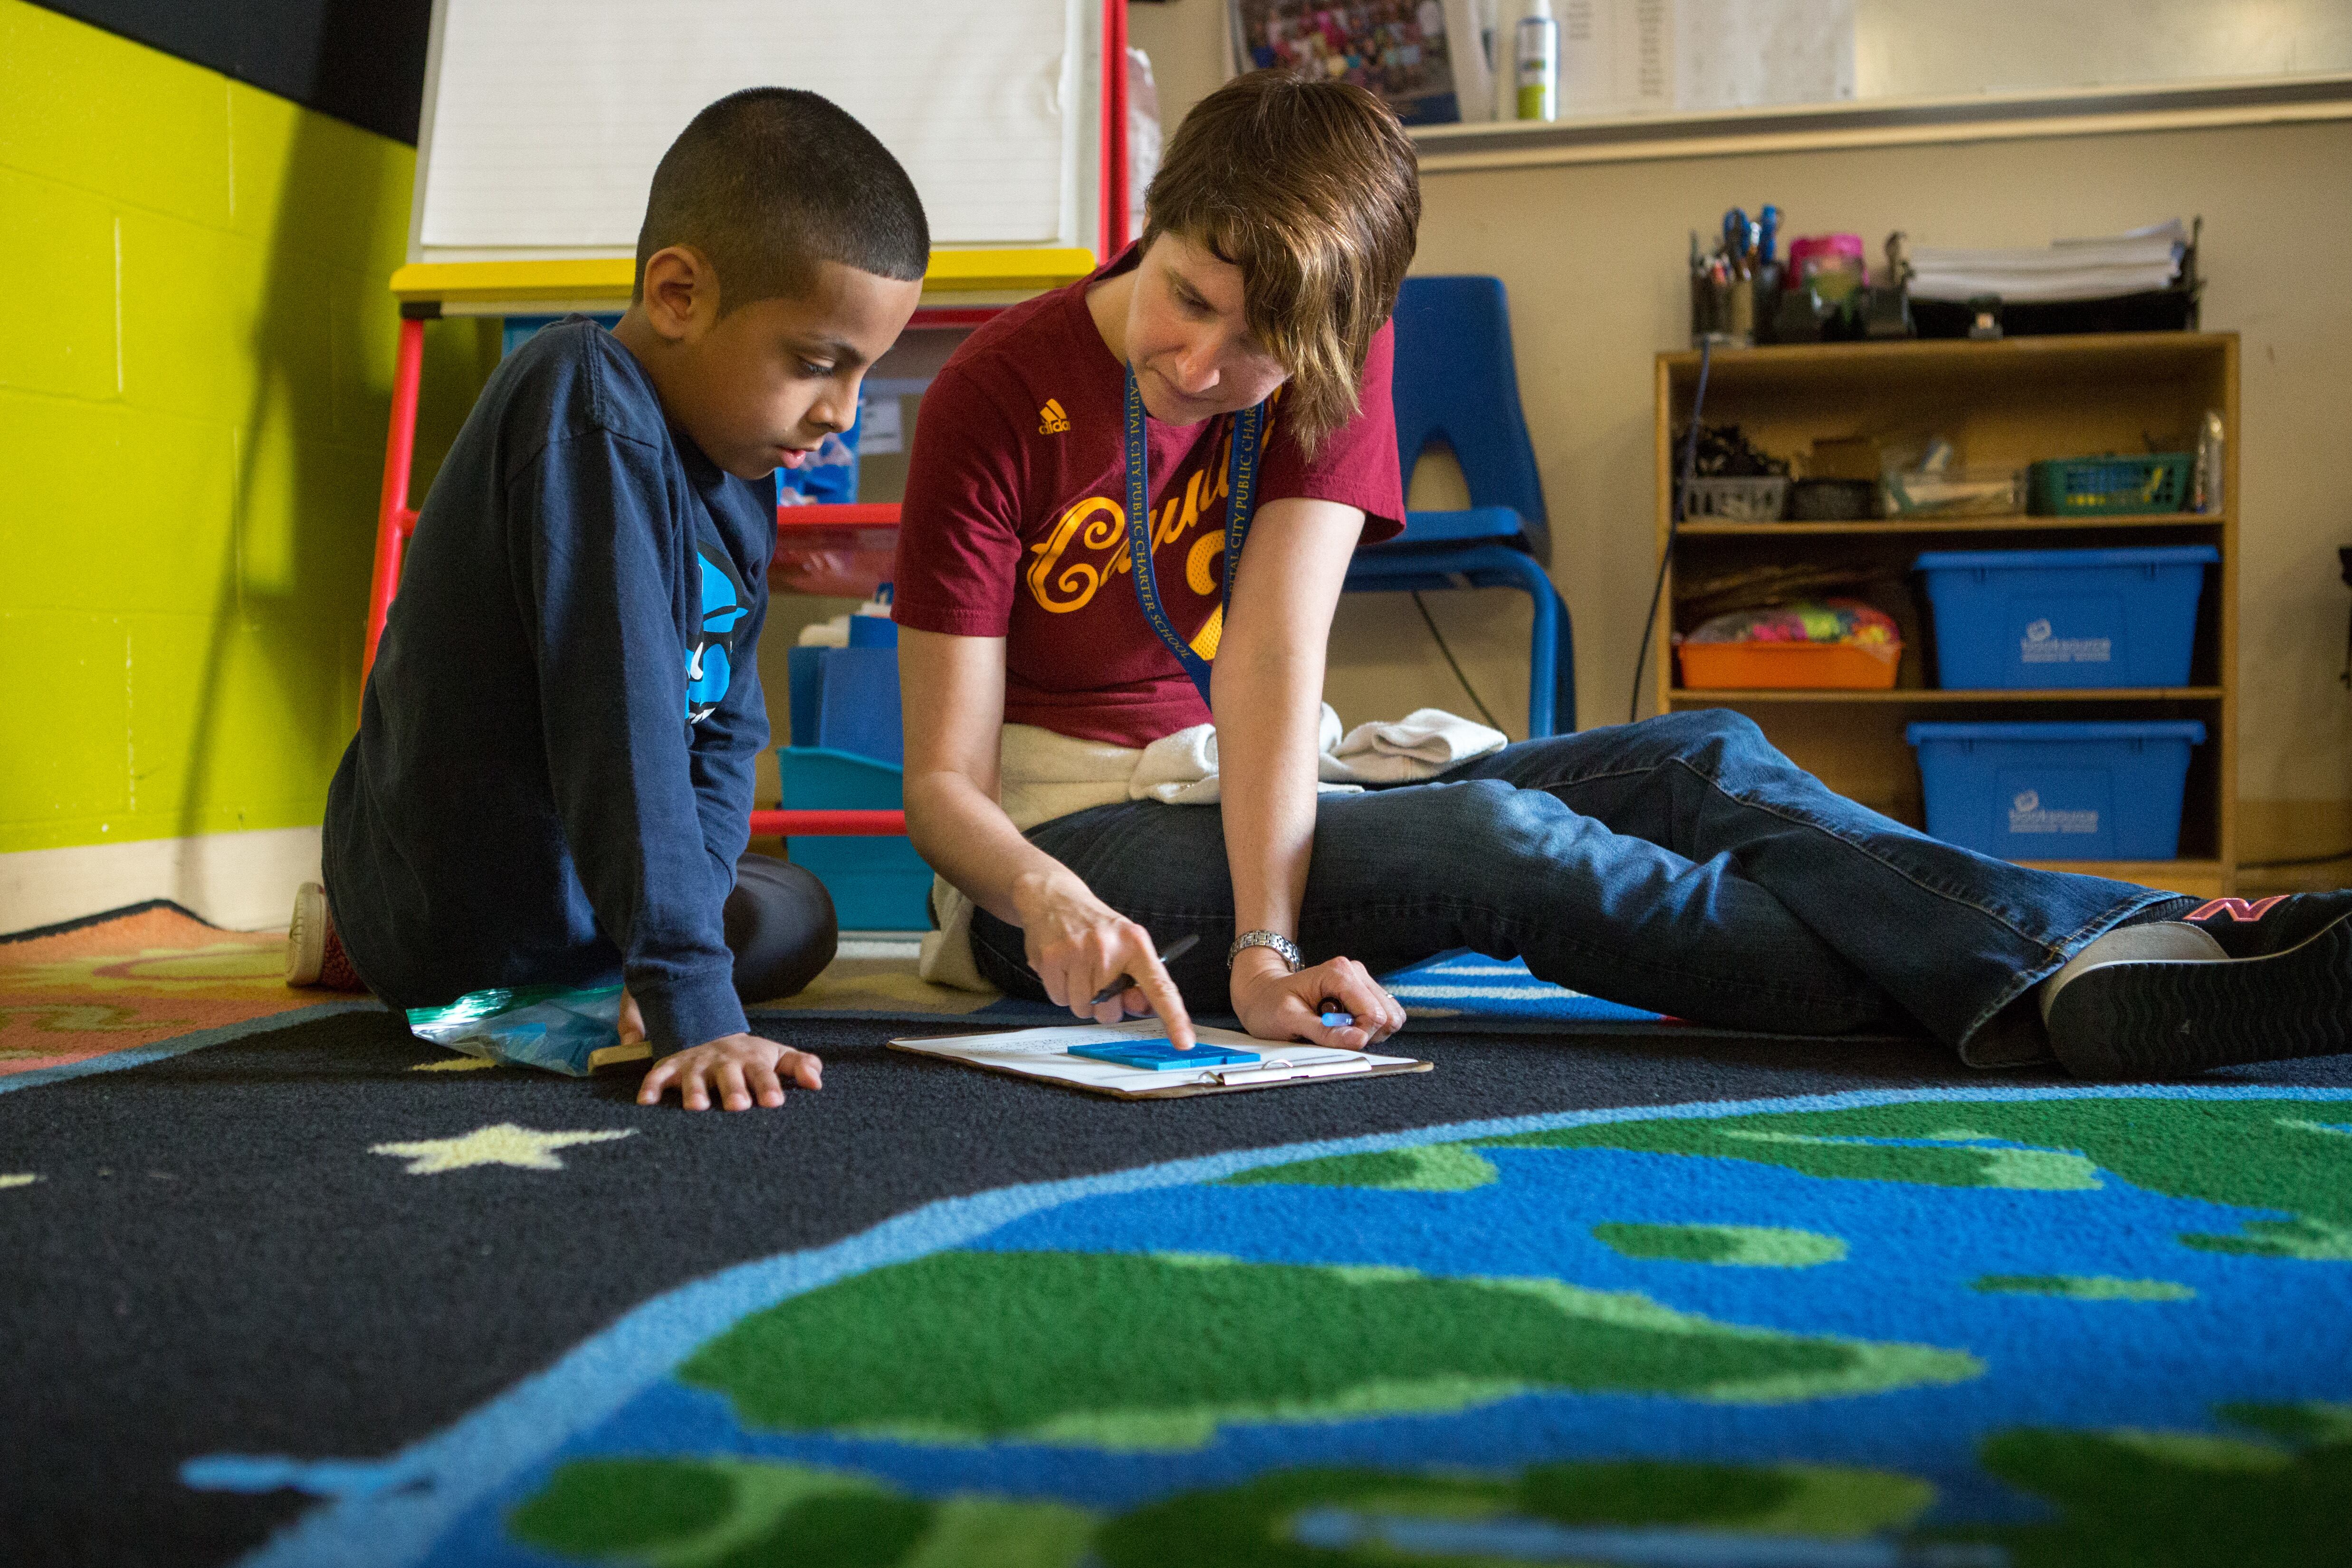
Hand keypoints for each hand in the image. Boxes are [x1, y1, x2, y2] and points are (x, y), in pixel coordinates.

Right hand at [637, 1032, 822, 1110]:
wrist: (712, 1032)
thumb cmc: (751, 1056)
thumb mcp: (778, 1056)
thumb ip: (800, 1066)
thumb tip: (817, 1081)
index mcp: (752, 1060)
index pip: (763, 1072)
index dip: (769, 1086)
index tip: (775, 1102)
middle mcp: (724, 1062)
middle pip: (729, 1075)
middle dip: (733, 1089)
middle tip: (738, 1106)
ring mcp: (696, 1064)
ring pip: (694, 1078)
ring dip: (694, 1091)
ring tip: (697, 1107)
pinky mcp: (672, 1067)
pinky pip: (658, 1075)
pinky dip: (652, 1087)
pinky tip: (646, 1103)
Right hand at [1011, 870, 1195, 1047]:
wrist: (1054, 898)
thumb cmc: (1097, 927)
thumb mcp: (1126, 944)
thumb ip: (1139, 978)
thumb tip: (1141, 1007)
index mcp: (1135, 944)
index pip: (1160, 986)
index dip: (1174, 1017)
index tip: (1184, 1041)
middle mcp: (1107, 948)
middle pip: (1110, 1012)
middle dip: (1104, 1005)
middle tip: (1098, 978)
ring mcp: (1077, 953)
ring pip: (1082, 1010)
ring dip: (1081, 998)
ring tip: (1079, 968)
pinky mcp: (1050, 959)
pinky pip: (1059, 1000)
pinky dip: (1061, 991)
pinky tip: (1063, 968)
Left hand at [1228, 946, 1405, 1050]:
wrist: (1262, 993)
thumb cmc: (1270, 1004)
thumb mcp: (1289, 1020)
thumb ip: (1324, 1032)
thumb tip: (1358, 1040)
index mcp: (1339, 973)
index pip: (1374, 1013)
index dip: (1361, 1034)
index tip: (1337, 1039)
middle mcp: (1355, 972)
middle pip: (1387, 1015)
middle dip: (1366, 1033)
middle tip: (1335, 1033)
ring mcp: (1361, 982)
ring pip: (1390, 1017)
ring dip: (1367, 1031)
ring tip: (1336, 1027)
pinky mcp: (1363, 993)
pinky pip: (1382, 1017)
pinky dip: (1366, 1028)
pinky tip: (1342, 1024)